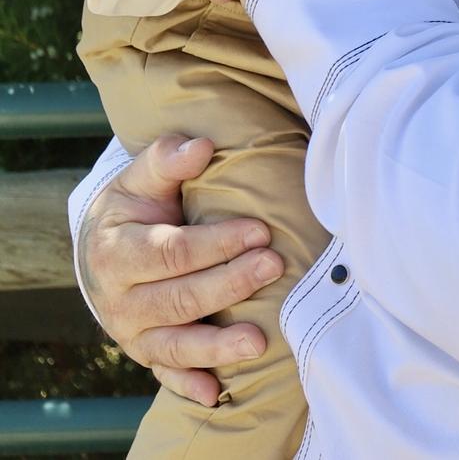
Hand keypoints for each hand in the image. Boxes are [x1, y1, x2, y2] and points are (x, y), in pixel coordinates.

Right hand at [78, 135, 283, 405]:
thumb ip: (167, 159)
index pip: (172, 252)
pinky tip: (216, 393)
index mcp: (115, 252)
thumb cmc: (134, 206)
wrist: (102, 246)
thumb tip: (201, 146)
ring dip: (216, 347)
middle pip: (179, 298)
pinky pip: (166, 375)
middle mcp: (119, 300)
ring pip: (174, 345)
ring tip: (258, 341)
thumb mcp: (141, 177)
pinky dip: (188, 386)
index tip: (261, 230)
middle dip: (229, 284)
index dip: (217, 243)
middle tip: (274, 266)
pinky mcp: (145, 353)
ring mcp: (131, 333)